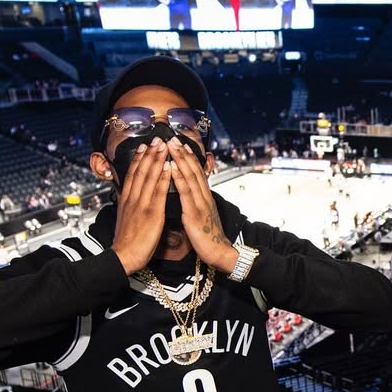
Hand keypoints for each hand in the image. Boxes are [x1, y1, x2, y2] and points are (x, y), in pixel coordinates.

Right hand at [110, 140, 171, 274]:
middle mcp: (133, 198)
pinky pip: (158, 192)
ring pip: (149, 177)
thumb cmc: (127, 241)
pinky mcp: (151, 213)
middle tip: (156, 138)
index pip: (133, 174)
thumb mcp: (125, 218)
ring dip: (157, 160)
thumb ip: (129, 206)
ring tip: (163, 145)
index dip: (139, 159)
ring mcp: (142, 204)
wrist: (123, 256)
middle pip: (141, 171)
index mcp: (127, 200)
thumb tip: (131, 198)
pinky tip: (168, 167)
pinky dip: (163, 178)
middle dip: (149, 154)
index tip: (144, 146)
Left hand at [167, 140, 238, 272]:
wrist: (221, 253)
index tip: (181, 144)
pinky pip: (185, 192)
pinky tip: (172, 167)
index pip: (197, 173)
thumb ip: (198, 204)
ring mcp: (200, 204)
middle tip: (173, 137)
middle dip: (183, 153)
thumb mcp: (204, 217)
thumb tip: (192, 196)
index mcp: (205, 198)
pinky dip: (178, 178)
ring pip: (190, 177)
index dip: (189, 158)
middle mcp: (204, 197)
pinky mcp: (194, 213)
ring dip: (180, 159)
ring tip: (171, 145)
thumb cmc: (210, 238)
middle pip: (194, 170)